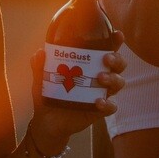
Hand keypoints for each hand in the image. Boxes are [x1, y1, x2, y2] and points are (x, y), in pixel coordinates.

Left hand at [27, 32, 126, 153]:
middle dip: (116, 59)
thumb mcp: (42, 80)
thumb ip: (39, 67)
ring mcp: (101, 93)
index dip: (115, 42)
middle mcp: (100, 77)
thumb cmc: (49, 95)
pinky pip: (111, 107)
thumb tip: (39, 53)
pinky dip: (108, 104)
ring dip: (113, 78)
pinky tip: (98, 102)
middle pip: (119, 65)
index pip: (107, 50)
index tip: (117, 35)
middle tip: (106, 58)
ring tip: (101, 78)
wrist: (47, 122)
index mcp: (90, 65)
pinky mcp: (99, 110)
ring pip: (118, 82)